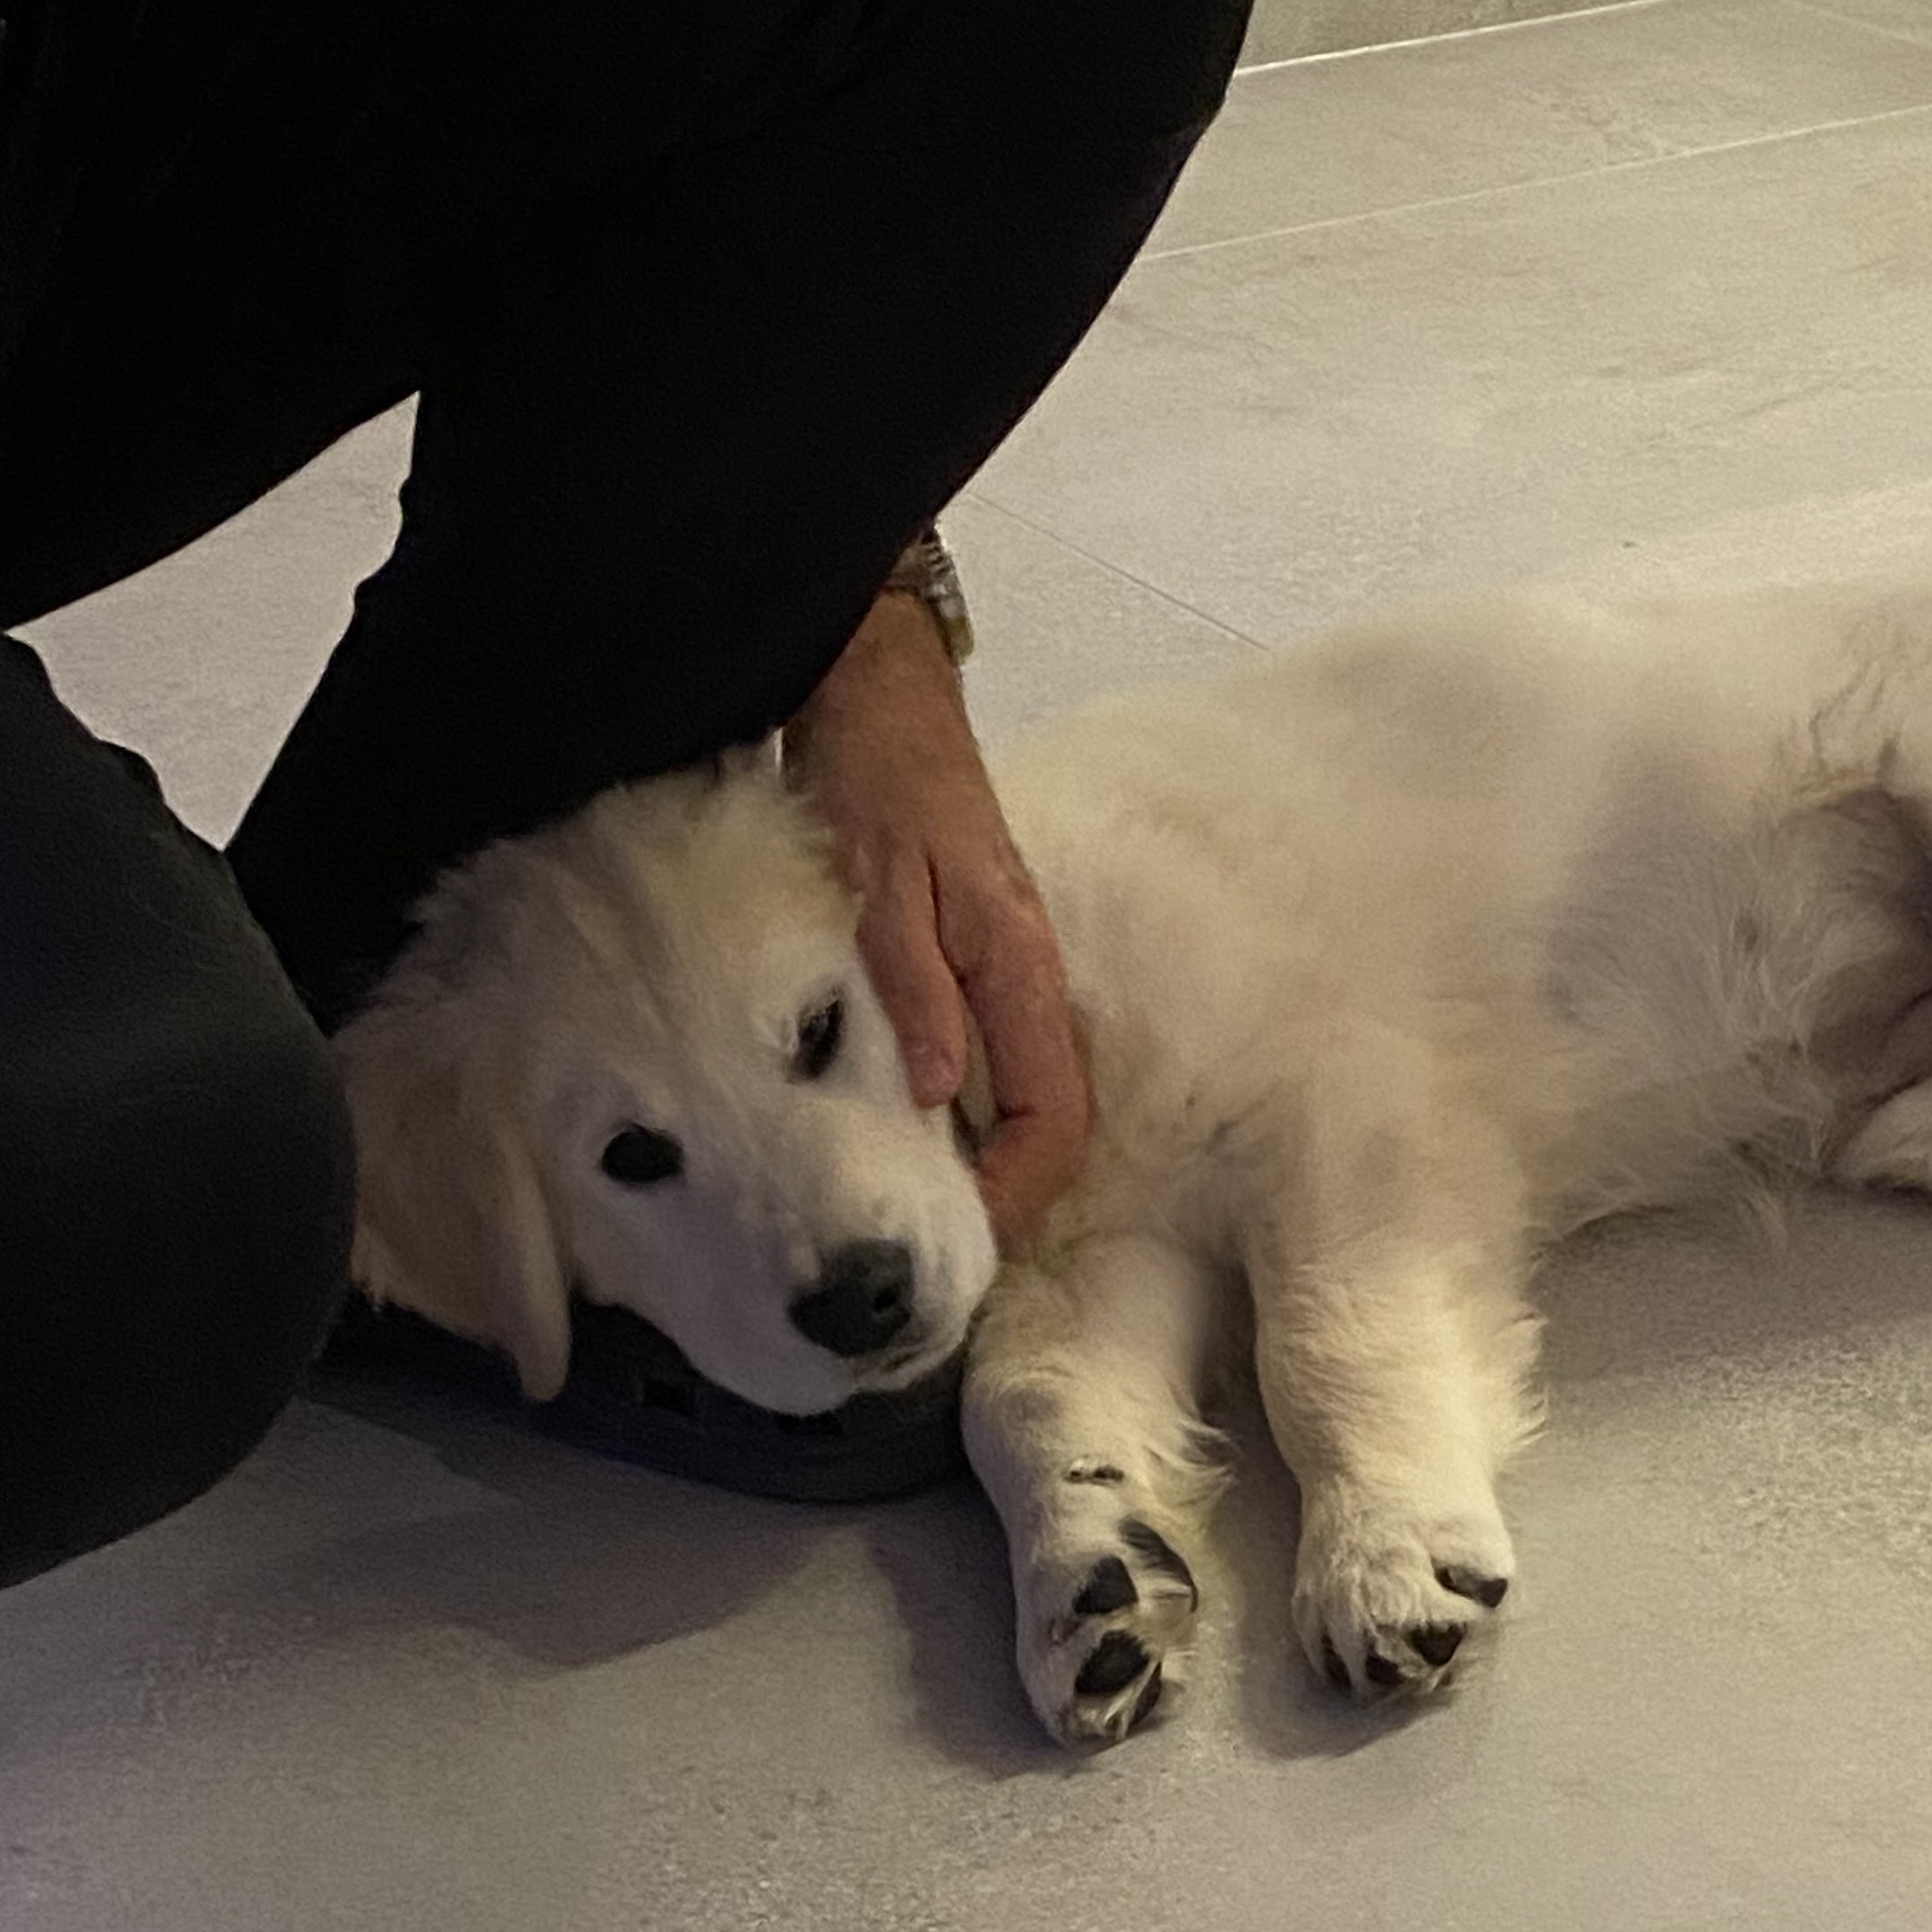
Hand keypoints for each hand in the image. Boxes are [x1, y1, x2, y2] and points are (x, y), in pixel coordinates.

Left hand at [785, 591, 1089, 1244]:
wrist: (874, 688)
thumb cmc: (875, 773)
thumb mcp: (878, 881)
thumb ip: (911, 987)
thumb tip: (940, 1097)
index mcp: (1018, 968)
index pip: (1057, 1117)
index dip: (1017, 1190)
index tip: (956, 1235)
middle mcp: (1026, 978)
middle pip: (1052, 1121)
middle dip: (1005, 1195)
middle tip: (929, 1242)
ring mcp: (1003, 970)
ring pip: (1021, 1095)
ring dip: (982, 1159)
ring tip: (912, 1206)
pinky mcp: (970, 959)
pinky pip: (988, 1060)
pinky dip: (958, 1113)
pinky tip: (899, 1130)